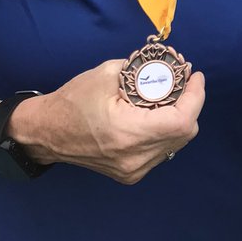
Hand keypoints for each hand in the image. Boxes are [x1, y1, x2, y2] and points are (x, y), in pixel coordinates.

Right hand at [11, 60, 204, 183]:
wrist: (46, 133)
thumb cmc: (73, 101)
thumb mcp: (107, 73)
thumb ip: (142, 70)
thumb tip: (170, 66)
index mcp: (127, 133)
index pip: (181, 121)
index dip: (195, 97)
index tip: (195, 75)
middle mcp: (134, 158)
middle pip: (184, 133)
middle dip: (190, 104)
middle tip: (184, 82)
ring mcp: (133, 171)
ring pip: (175, 143)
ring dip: (180, 117)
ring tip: (173, 95)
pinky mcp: (131, 174)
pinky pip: (162, 150)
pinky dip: (166, 130)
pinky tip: (158, 113)